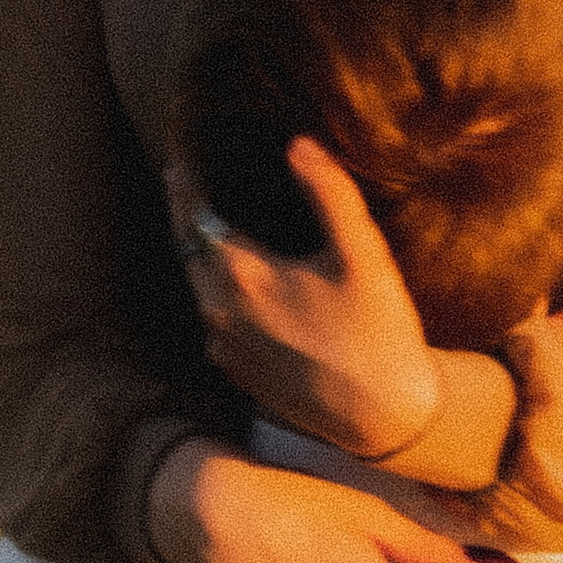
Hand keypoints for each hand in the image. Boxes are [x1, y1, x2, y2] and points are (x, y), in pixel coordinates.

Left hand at [167, 140, 442, 462]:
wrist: (384, 417)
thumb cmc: (377, 332)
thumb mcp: (362, 253)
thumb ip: (329, 192)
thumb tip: (299, 145)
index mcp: (240, 275)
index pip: (193, 214)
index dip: (184, 182)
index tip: (179, 155)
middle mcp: (218, 313)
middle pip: (187, 249)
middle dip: (185, 213)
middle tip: (184, 181)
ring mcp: (224, 348)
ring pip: (199, 287)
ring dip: (200, 253)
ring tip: (209, 225)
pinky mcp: (238, 374)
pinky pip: (215, 319)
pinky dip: (217, 289)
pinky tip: (240, 283)